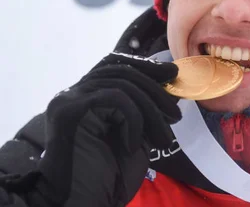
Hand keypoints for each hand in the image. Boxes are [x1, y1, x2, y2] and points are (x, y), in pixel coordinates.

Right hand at [30, 52, 181, 206]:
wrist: (78, 204)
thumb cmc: (106, 176)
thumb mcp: (134, 135)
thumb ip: (145, 109)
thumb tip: (171, 84)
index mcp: (86, 96)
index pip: (116, 64)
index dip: (146, 66)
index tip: (172, 74)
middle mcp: (73, 93)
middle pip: (121, 70)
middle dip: (155, 89)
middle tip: (176, 115)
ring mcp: (67, 99)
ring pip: (121, 83)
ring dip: (150, 111)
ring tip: (162, 139)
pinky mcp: (66, 111)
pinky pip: (114, 97)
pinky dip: (133, 119)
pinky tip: (133, 145)